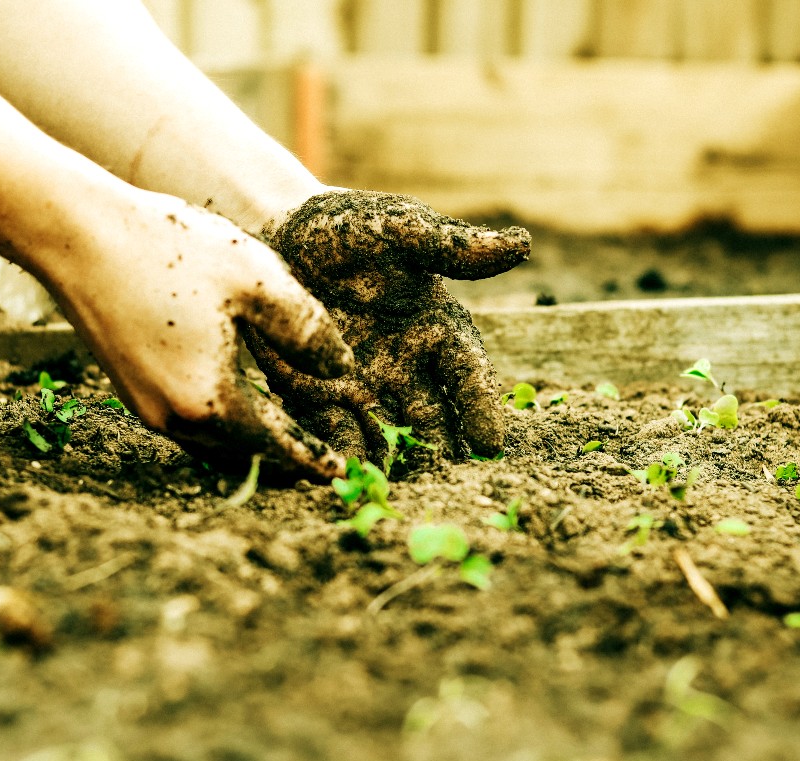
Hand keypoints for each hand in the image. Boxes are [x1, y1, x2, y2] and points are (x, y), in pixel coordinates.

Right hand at [44, 189, 353, 479]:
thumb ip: (307, 329)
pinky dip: (222, 419)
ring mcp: (146, 406)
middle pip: (243, 453)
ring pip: (213, 441)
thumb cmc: (169, 249)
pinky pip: (189, 420)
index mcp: (211, 401)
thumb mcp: (257, 279)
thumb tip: (342, 369)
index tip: (340, 473)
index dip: (312, 459)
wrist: (76, 233)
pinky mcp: (129, 387)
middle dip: (283, 455)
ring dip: (251, 440)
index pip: (276, 447)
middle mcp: (174, 418)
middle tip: (321, 456)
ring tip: (287, 429)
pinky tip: (240, 396)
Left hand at [244, 190, 530, 463]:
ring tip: (396, 493)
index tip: (490, 443)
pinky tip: (342, 478)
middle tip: (449, 486)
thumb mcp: (399, 229)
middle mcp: (407, 368)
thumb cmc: (349, 228)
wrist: (278, 233)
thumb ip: (450, 246)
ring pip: (388, 436)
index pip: (467, 375)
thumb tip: (521, 244)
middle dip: (441, 453)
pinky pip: (334, 434)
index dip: (480, 408)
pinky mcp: (319, 398)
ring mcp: (364, 388)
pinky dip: (341, 457)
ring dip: (394, 465)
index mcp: (438, 330)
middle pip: (433, 420)